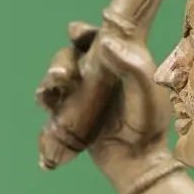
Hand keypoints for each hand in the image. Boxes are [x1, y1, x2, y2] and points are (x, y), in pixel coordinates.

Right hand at [36, 22, 169, 169]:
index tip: (73, 32)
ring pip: (55, 82)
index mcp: (115, 63)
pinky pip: (52, 109)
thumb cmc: (149, 123)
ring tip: (47, 94)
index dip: (82, 33)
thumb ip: (132, 66)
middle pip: (68, 59)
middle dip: (60, 63)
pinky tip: (44, 108)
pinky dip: (45, 108)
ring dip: (48, 85)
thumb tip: (106, 42)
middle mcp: (95, 76)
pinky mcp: (70, 118)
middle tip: (60, 76)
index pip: (95, 40)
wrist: (138, 161)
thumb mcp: (148, 91)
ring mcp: (81, 97)